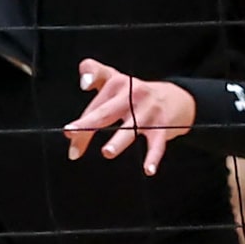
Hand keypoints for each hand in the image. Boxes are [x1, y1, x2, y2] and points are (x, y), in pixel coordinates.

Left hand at [63, 58, 195, 175]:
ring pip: (131, 127)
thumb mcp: (115, 76)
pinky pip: (157, 144)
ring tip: (107, 152)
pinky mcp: (162, 126)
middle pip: (106, 112)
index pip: (95, 106)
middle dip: (88, 125)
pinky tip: (148, 169)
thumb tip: (82, 84)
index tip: (68, 132)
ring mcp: (148, 111)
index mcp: (117, 84)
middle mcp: (132, 95)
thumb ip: (93, 74)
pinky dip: (153, 157)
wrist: (176, 97)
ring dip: (119, 140)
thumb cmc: (137, 92)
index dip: (81, 121)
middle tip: (72, 134)